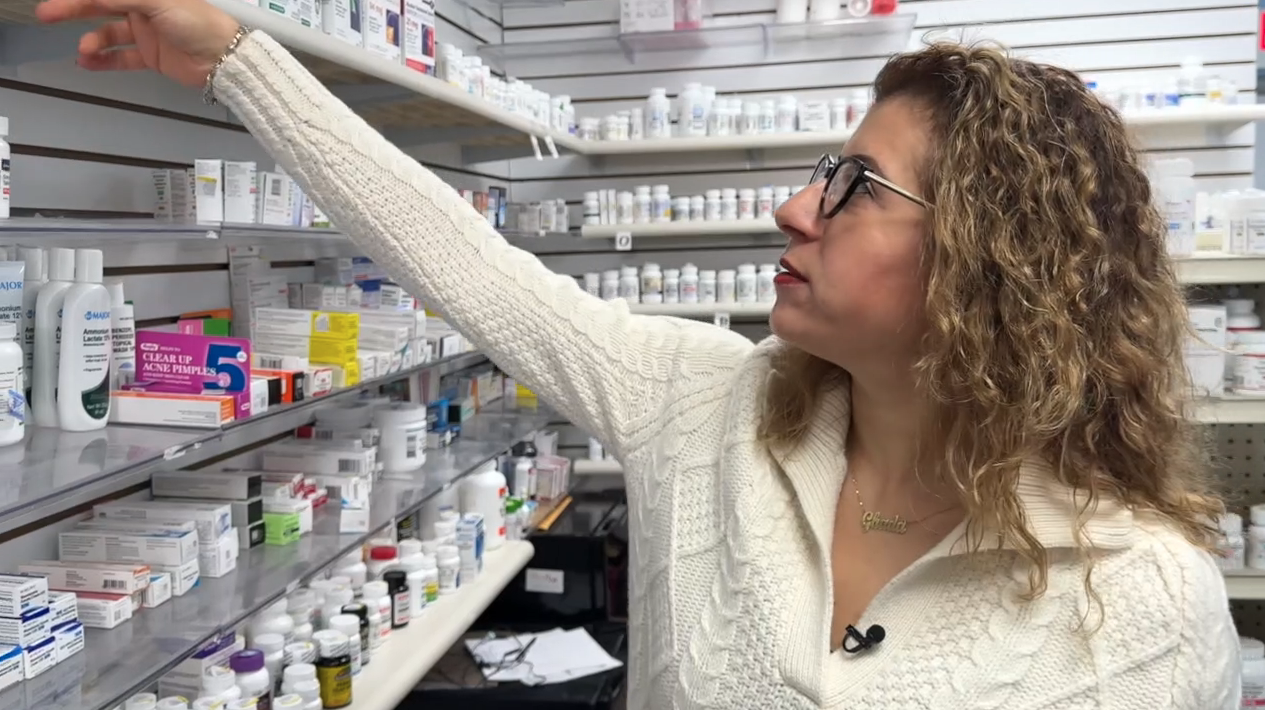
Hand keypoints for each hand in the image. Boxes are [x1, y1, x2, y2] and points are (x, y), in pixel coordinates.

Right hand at [35, 0, 241, 88]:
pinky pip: (121, 57)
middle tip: (47, 14)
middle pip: (101, 7)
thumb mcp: (159, 2)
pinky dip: (104, 60)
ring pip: (108, 34)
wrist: (225, 59)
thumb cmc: (200, 23)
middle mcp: (144, 8)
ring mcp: (147, 33)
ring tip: (83, 50)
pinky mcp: (151, 57)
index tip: (60, 1)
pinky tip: (87, 62)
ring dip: (92, 41)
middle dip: (73, 9)